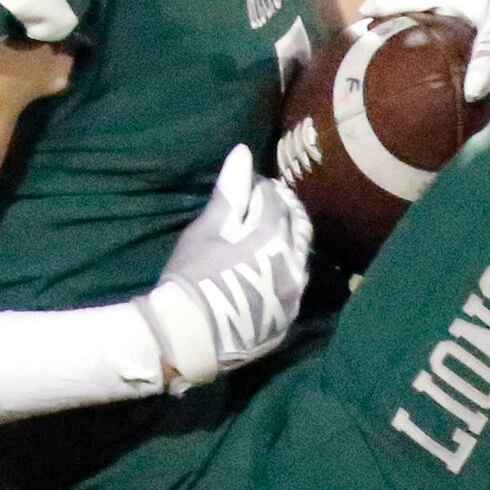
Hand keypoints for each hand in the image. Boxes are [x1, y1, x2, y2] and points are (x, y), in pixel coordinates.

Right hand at [134, 146, 311, 390]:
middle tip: (270, 201)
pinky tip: (272, 267)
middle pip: (297, 226)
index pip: (274, 200)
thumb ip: (230, 191)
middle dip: (285, 208)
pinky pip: (295, 285)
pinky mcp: (288, 318)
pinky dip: (287, 269)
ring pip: (301, 256)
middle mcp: (293, 264)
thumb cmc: (192, 277)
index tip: (252, 185)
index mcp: (272, 237)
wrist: (188, 336)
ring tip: (273, 232)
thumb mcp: (208, 230)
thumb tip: (244, 152)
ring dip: (291, 238)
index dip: (263, 188)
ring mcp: (293, 294)